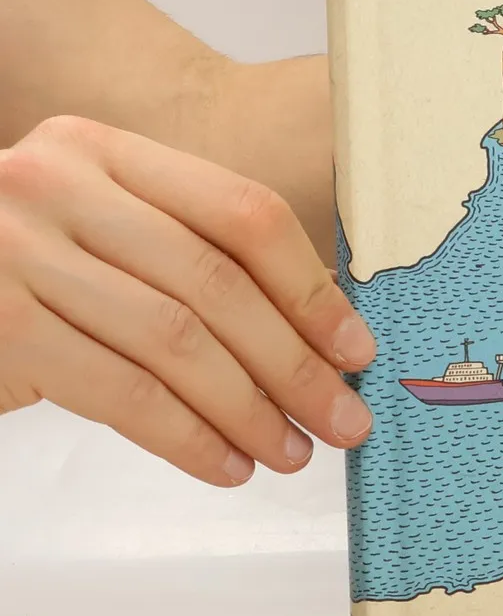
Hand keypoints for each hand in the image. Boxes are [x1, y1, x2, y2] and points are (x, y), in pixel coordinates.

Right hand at [0, 116, 376, 487]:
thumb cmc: (28, 272)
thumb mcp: (103, 229)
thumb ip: (191, 253)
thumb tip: (320, 332)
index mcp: (103, 151)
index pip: (241, 213)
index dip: (310, 288)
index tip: (356, 349)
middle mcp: (54, 186)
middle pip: (215, 282)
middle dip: (294, 363)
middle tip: (343, 419)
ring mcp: (16, 253)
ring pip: (174, 342)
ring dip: (247, 409)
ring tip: (291, 452)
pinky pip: (120, 394)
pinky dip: (186, 438)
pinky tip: (225, 465)